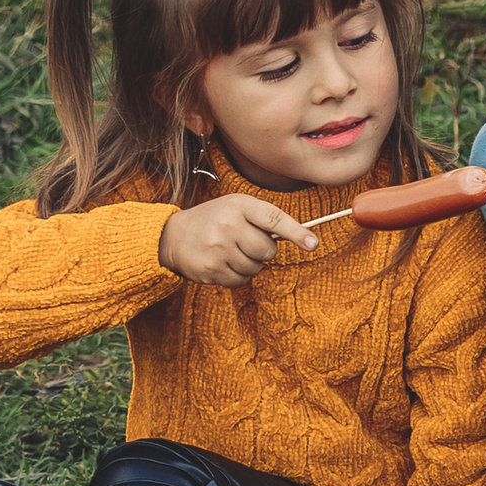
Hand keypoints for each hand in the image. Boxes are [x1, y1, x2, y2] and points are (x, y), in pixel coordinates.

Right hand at [158, 193, 320, 284]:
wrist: (172, 236)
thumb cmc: (213, 219)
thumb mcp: (236, 207)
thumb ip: (264, 218)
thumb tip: (302, 238)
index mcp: (238, 205)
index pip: (273, 219)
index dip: (296, 232)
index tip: (312, 244)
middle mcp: (228, 225)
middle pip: (267, 250)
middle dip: (262, 250)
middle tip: (245, 241)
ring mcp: (218, 248)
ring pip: (255, 268)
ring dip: (248, 264)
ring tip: (229, 250)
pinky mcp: (210, 269)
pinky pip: (240, 280)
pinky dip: (236, 275)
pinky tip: (222, 262)